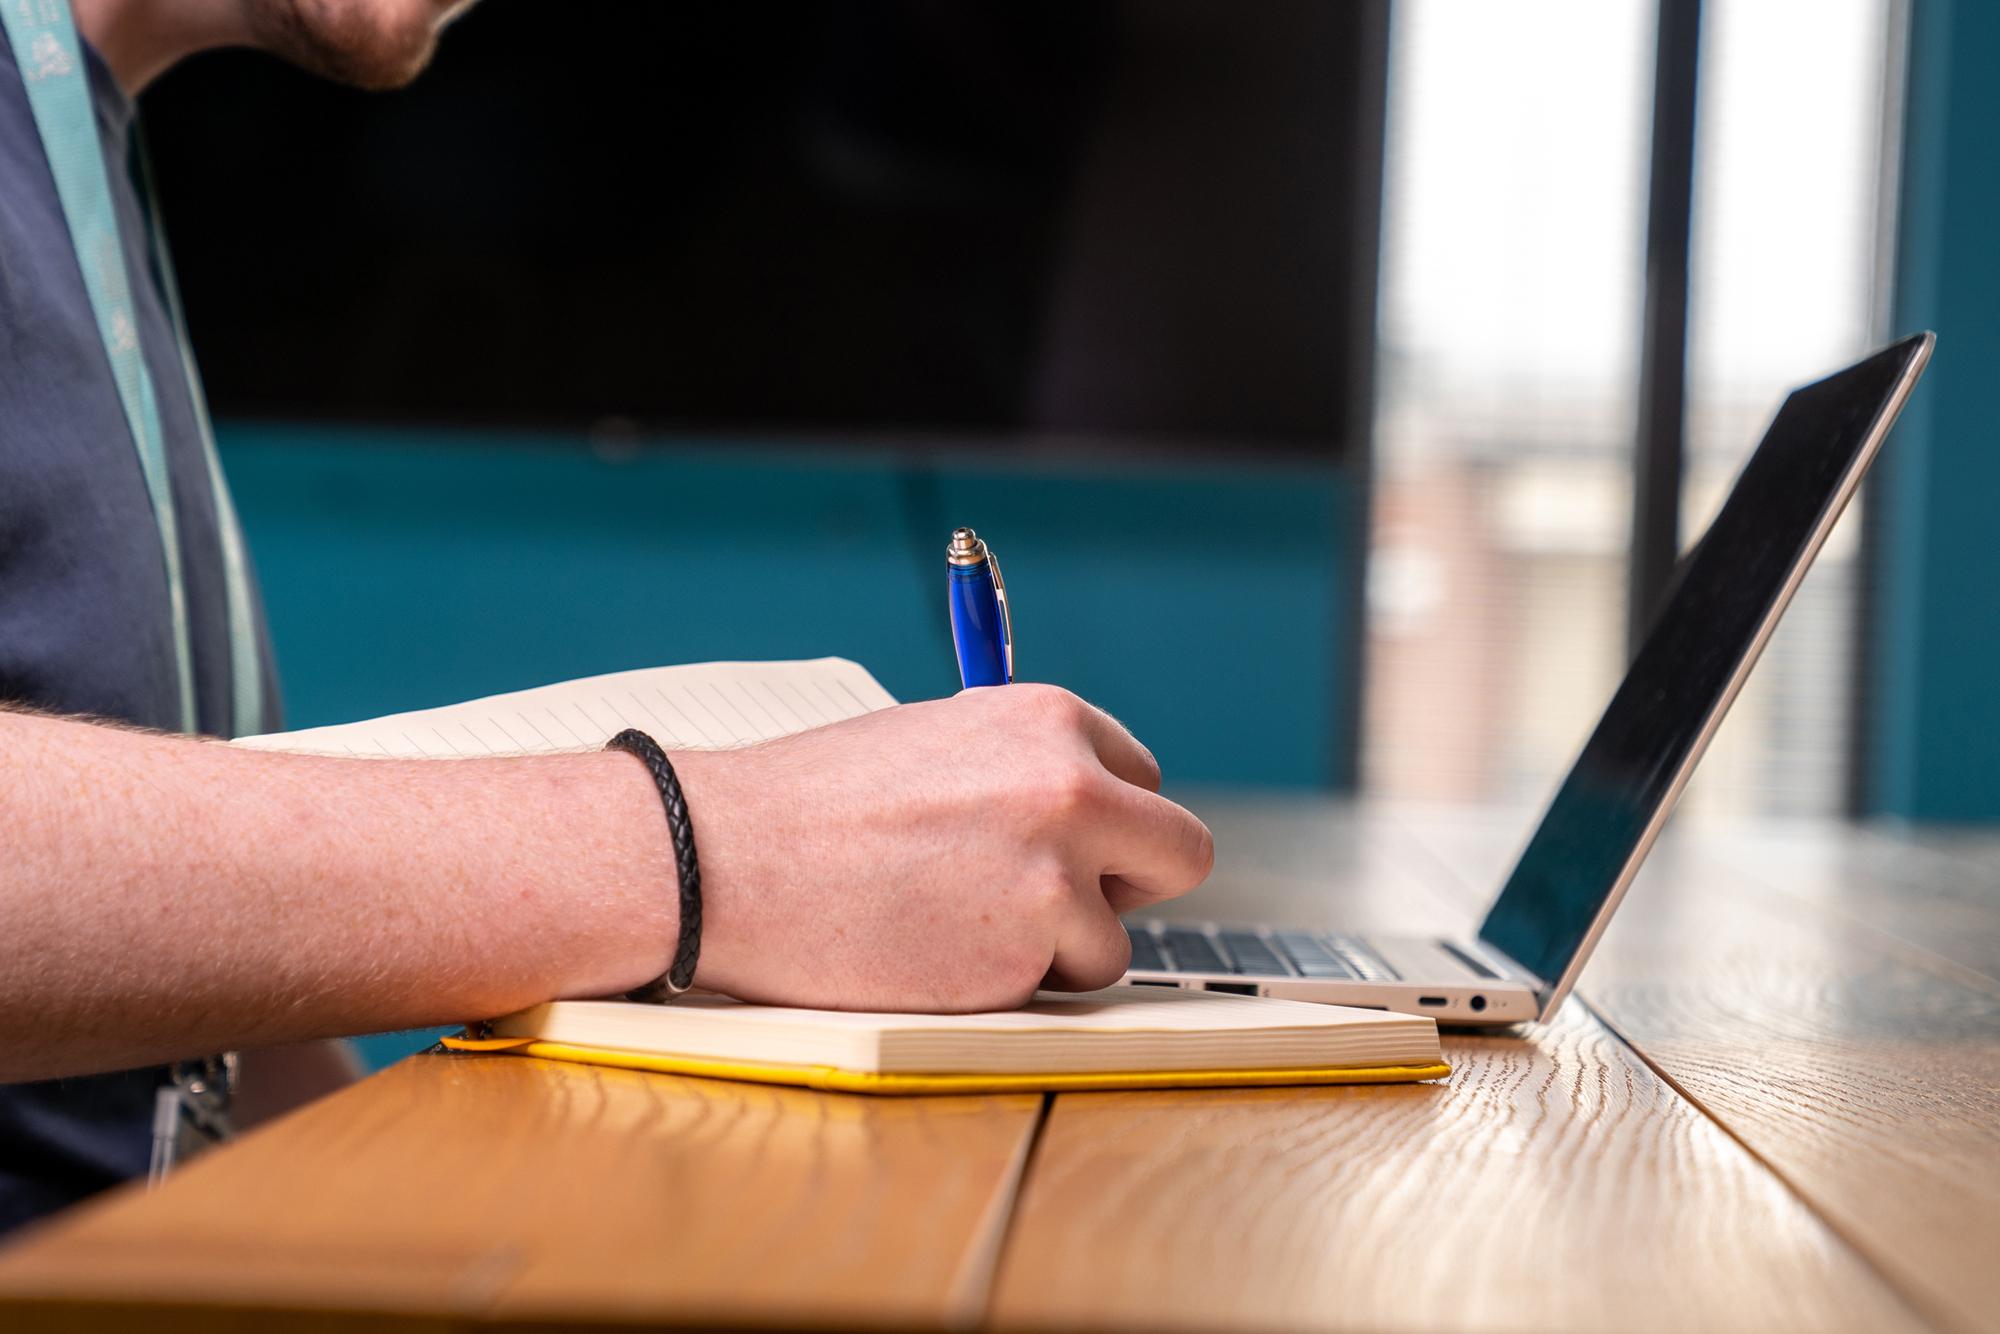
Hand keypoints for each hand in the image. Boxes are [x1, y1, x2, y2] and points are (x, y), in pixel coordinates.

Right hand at [669, 685, 1213, 1011]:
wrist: (729, 858)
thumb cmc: (814, 804)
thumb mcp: (940, 743)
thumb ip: (1024, 772)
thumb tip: (1089, 814)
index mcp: (1049, 718)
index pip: (1143, 777)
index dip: (1106, 821)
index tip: (1067, 844)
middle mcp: (1073, 784)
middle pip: (1181, 851)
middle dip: (1131, 884)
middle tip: (1066, 901)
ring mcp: (1059, 872)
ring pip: (1115, 939)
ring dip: (1056, 949)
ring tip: (957, 926)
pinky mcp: (1031, 953)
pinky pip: (1058, 989)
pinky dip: (1010, 988)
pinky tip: (935, 954)